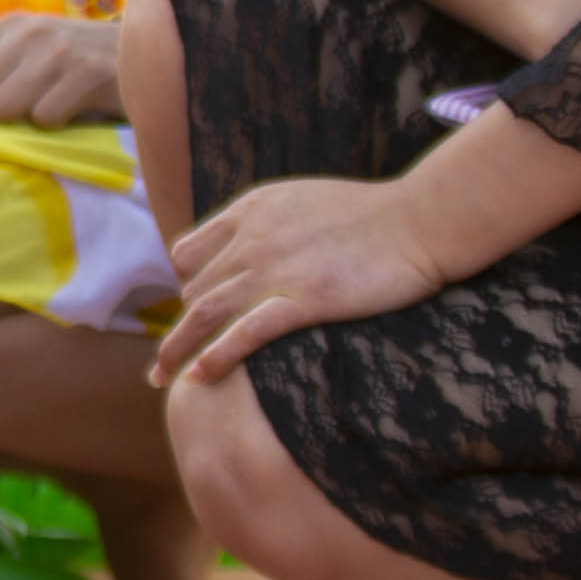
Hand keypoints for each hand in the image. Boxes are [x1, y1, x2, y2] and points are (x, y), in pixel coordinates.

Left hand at [0, 13, 125, 127]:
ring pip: (4, 106)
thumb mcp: (33, 59)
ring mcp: (56, 51)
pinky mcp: (85, 73)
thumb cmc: (83, 67)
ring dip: (24, 120)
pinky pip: (44, 118)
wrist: (155, 51)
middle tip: (19, 111)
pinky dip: (57, 125)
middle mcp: (26, 33)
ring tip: (53, 107)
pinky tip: (78, 110)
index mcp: (7, 29)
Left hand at [150, 173, 455, 386]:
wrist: (420, 220)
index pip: (189, 252)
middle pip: (195, 288)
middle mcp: (252, 237)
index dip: (183, 286)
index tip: (186, 314)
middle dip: (179, 326)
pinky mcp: (305, 298)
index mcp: (250, 211)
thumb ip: (270, 221)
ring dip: (177, 348)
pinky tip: (201, 377)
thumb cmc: (374, 215)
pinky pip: (246, 332)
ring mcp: (275, 268)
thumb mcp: (303, 202)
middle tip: (167, 361)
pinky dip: (217, 355)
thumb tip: (252, 246)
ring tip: (160, 378)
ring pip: (206, 312)